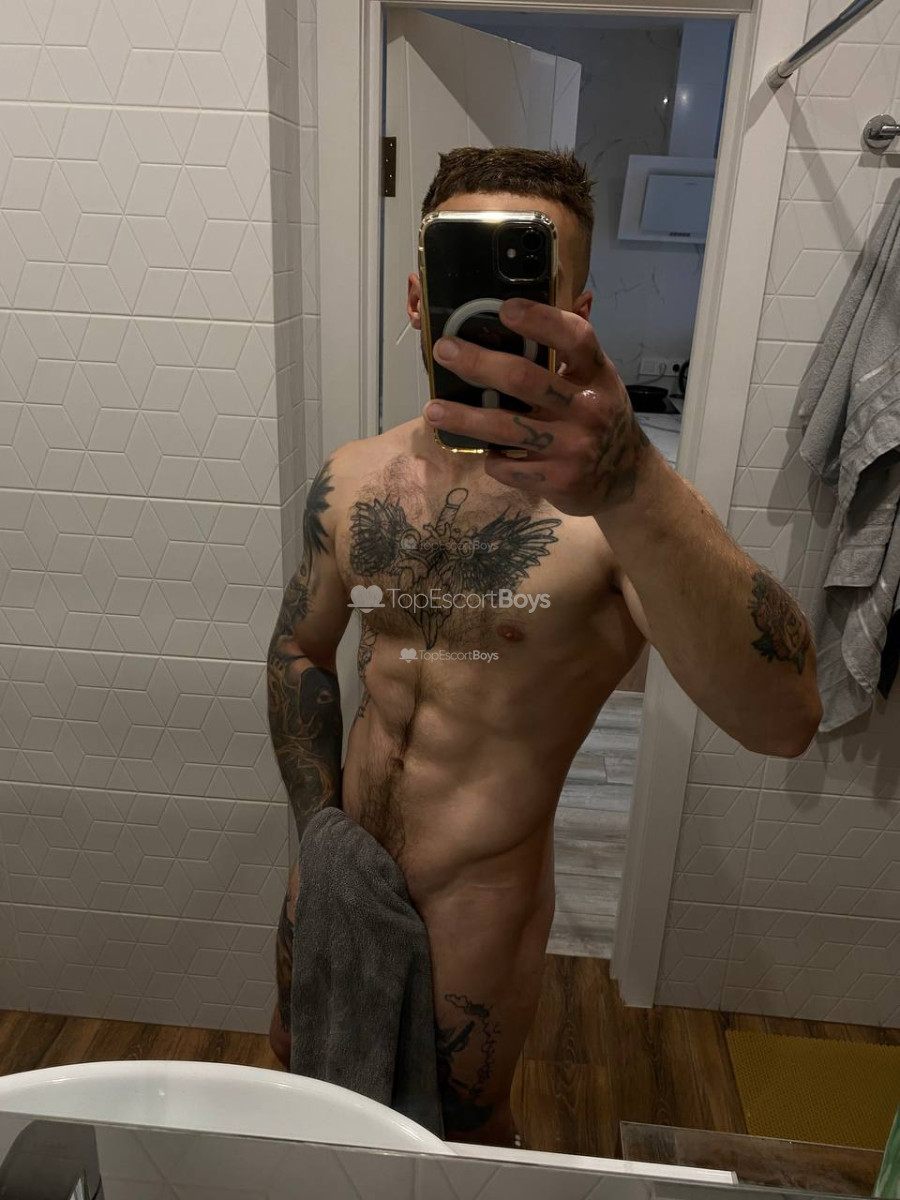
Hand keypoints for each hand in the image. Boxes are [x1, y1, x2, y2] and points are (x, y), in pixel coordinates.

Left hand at [423, 299, 656, 517]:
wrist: (626, 479)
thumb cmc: (599, 417)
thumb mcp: (596, 382)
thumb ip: (566, 358)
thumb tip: (513, 317)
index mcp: (597, 374)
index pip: (574, 338)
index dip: (540, 320)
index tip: (505, 309)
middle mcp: (588, 408)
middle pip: (524, 379)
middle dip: (477, 363)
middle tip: (444, 351)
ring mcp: (573, 446)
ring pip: (505, 428)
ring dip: (464, 418)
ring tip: (433, 410)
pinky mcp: (557, 480)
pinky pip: (508, 466)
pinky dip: (491, 458)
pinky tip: (483, 450)